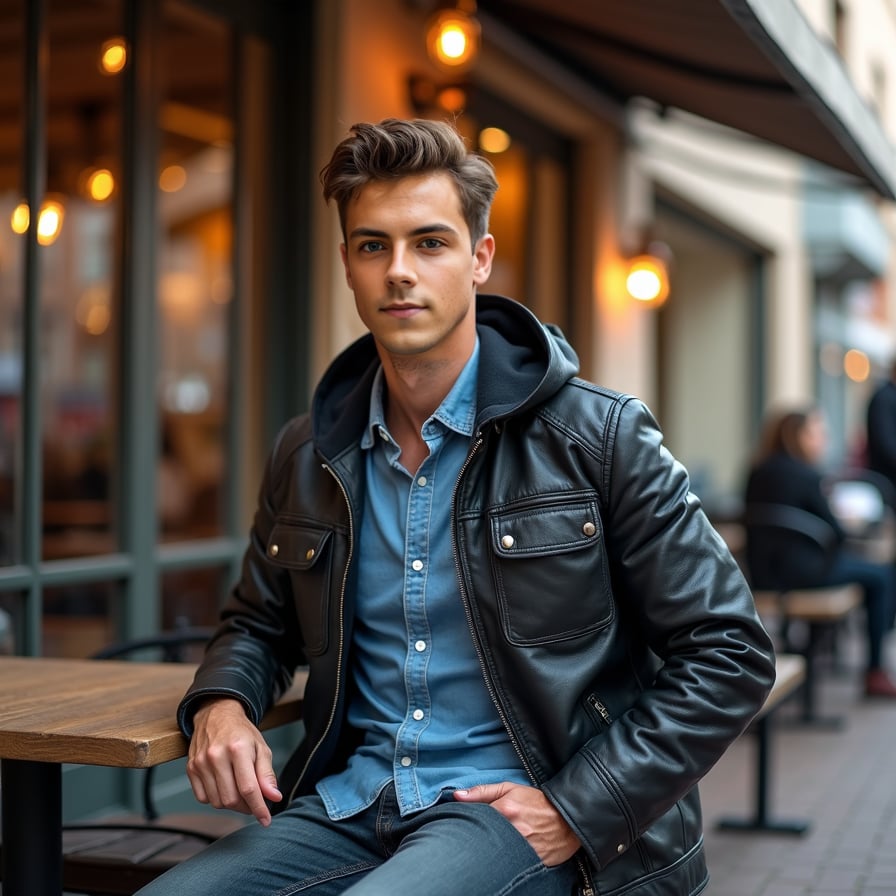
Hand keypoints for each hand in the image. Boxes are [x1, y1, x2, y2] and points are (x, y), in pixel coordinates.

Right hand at [186, 697, 282, 825]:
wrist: (216, 713)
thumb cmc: (242, 732)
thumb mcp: (261, 747)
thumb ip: (267, 774)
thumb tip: (274, 797)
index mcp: (238, 749)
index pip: (249, 789)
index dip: (259, 808)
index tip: (266, 820)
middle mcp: (216, 756)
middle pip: (231, 799)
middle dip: (246, 807)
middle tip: (254, 802)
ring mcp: (201, 763)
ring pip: (217, 802)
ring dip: (231, 804)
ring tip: (240, 792)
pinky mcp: (191, 768)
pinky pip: (203, 798)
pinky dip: (216, 799)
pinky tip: (224, 787)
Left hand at [453, 782, 580, 865]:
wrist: (569, 819)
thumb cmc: (537, 802)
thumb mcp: (510, 788)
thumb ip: (482, 791)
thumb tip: (456, 796)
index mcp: (504, 809)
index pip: (472, 817)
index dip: (466, 820)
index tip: (464, 821)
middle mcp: (511, 830)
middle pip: (481, 837)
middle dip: (476, 837)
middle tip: (479, 835)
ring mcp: (521, 848)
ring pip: (493, 852)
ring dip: (489, 848)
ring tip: (492, 844)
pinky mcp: (529, 863)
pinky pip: (508, 864)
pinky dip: (502, 860)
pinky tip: (502, 855)